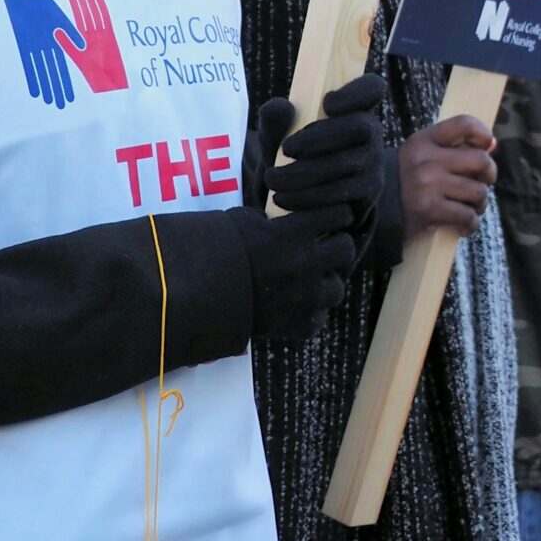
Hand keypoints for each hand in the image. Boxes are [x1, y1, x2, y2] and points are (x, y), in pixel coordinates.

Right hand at [226, 200, 357, 344]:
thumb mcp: (243, 221)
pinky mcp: (298, 326)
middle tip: (322, 248)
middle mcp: (307, 265)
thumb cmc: (216, 252)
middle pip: (346, 250)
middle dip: (335, 247)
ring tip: (309, 281)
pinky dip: (309, 312)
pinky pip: (318, 318)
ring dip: (326, 282)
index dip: (334, 215)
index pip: (339, 215)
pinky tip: (294, 306)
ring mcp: (306, 298)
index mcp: (295, 234)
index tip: (327, 218)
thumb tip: (287, 218)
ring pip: (337, 288)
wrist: (195, 298)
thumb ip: (273, 220)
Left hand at [268, 75, 386, 225]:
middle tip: (285, 149)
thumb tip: (281, 107)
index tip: (327, 103)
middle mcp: (370, 135)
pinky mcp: (366, 198)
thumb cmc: (291, 158)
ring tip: (273, 180)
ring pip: (348, 164)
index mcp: (353, 109)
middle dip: (318, 137)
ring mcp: (373, 166)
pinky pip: (344, 197)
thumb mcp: (278, 138)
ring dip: (306, 173)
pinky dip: (309, 199)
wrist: (300, 202)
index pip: (372, 88)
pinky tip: (285, 200)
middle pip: (359, 126)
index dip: (356, 92)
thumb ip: (275, 120)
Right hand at [398, 114, 496, 235]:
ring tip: (471, 207)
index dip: (482, 133)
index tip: (486, 147)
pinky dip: (471, 224)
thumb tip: (492, 144)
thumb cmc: (406, 180)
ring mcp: (427, 184)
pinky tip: (463, 224)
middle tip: (482, 183)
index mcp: (424, 140)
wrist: (375, 210)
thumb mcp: (423, 155)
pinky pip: (467, 216)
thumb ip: (456, 147)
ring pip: (478, 192)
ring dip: (480, 203)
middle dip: (489, 174)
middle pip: (481, 160)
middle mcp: (426, 159)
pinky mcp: (428, 210)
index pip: (464, 123)